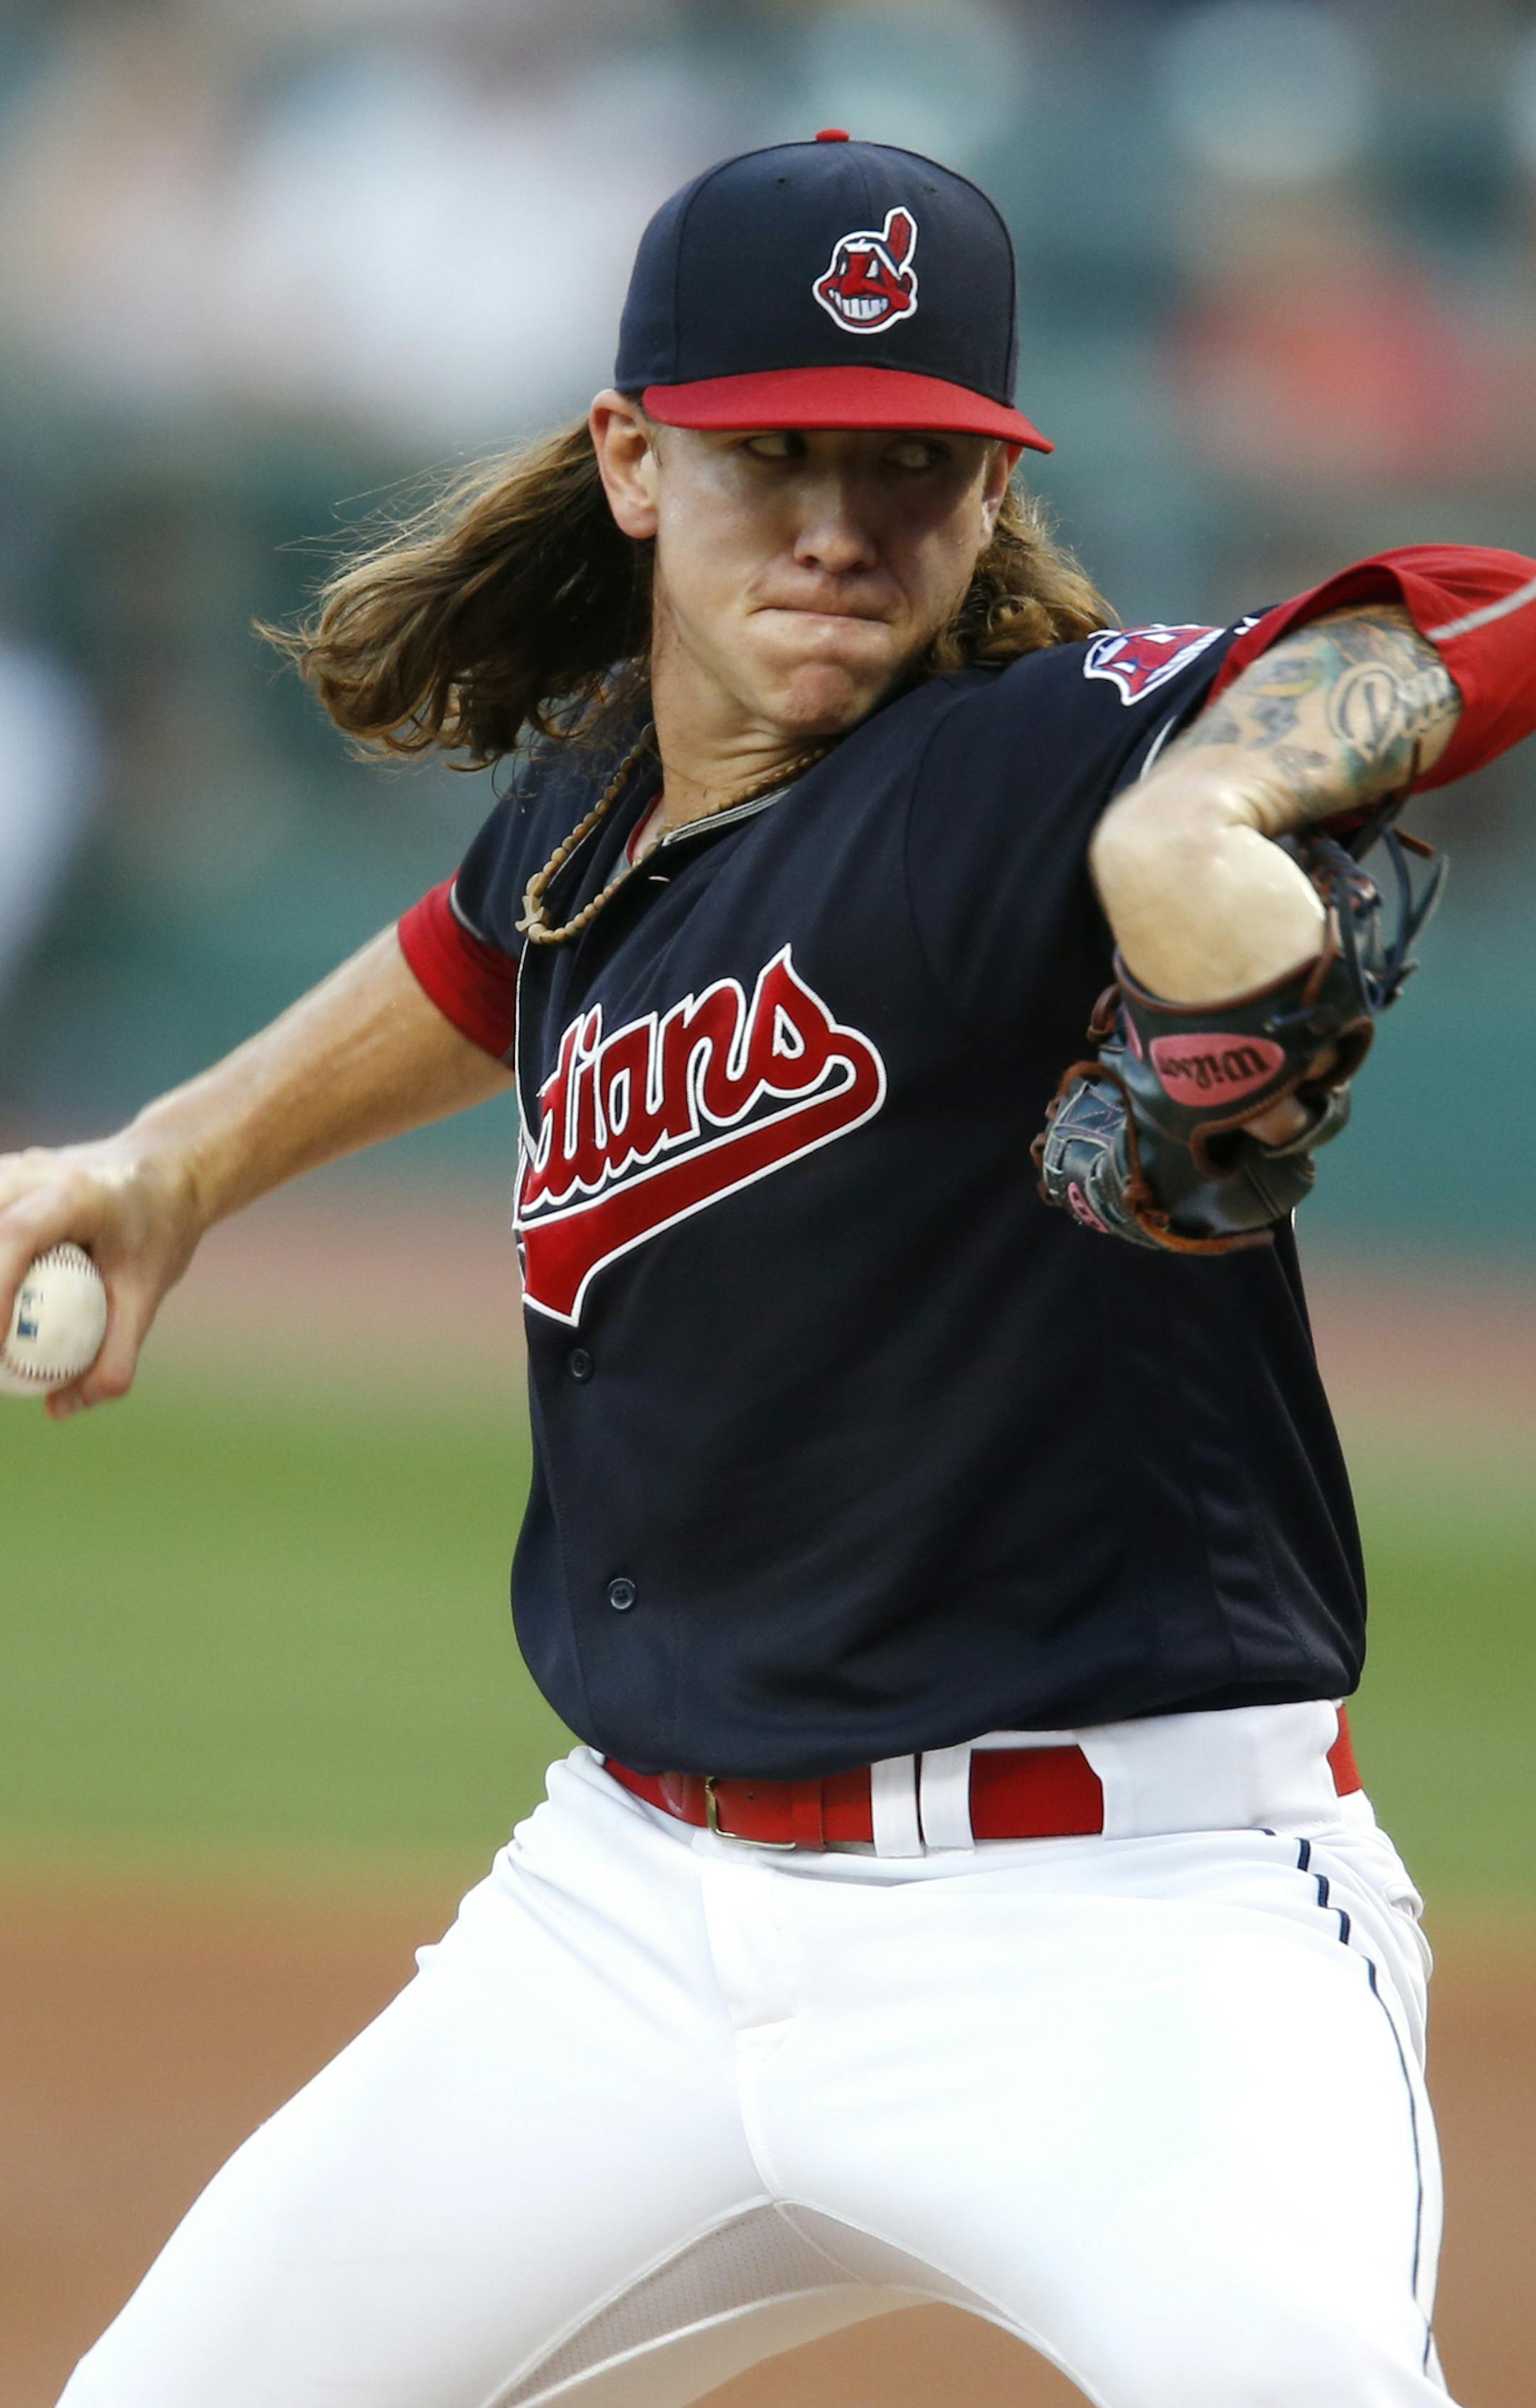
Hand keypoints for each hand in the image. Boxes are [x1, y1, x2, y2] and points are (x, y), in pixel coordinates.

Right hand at [0, 1134, 207, 1418]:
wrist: (161, 1174)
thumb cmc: (157, 1234)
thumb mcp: (149, 1295)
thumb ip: (115, 1356)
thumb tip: (59, 1409)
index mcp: (76, 1194)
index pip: (15, 1236)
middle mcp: (32, 1173)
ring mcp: (9, 1170)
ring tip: (5, 1334)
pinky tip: (7, 1313)